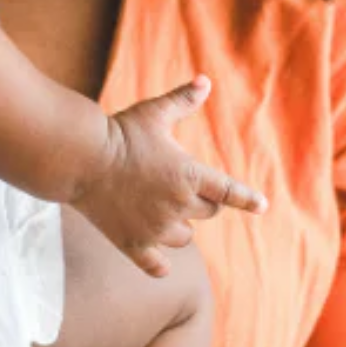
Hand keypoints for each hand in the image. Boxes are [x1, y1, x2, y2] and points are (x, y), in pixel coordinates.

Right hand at [72, 76, 266, 277]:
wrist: (83, 158)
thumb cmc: (121, 131)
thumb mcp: (154, 112)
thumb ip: (183, 100)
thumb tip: (206, 81)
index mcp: (189, 175)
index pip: (229, 191)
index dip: (248, 199)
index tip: (262, 205)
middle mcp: (178, 206)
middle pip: (208, 212)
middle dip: (202, 200)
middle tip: (183, 186)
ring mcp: (156, 229)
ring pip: (185, 237)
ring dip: (181, 226)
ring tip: (164, 210)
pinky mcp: (134, 244)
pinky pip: (157, 266)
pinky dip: (160, 263)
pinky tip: (159, 261)